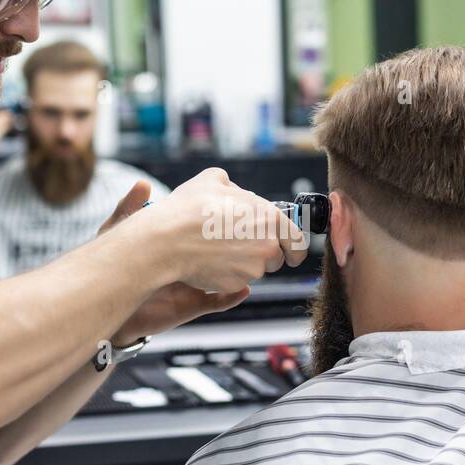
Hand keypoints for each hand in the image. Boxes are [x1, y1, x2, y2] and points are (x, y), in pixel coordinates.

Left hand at [99, 180, 248, 341]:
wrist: (109, 297)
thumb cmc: (113, 265)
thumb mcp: (117, 230)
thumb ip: (127, 208)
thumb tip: (142, 185)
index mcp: (176, 241)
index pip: (203, 227)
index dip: (218, 219)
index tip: (232, 208)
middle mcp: (188, 260)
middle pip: (219, 250)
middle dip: (238, 242)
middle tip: (254, 233)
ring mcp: (192, 283)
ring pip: (224, 275)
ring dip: (241, 268)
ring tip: (258, 259)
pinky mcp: (190, 305)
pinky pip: (216, 302)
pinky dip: (230, 297)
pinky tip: (243, 289)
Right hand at [137, 168, 307, 292]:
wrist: (167, 240)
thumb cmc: (188, 209)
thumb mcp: (212, 180)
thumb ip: (232, 186)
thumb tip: (234, 192)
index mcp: (269, 218)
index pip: (297, 240)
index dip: (294, 248)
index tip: (292, 254)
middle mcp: (267, 245)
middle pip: (276, 257)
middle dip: (264, 254)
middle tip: (241, 246)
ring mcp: (252, 268)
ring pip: (255, 270)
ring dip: (243, 263)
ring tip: (217, 249)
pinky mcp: (236, 284)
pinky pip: (237, 281)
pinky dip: (227, 274)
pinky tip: (210, 261)